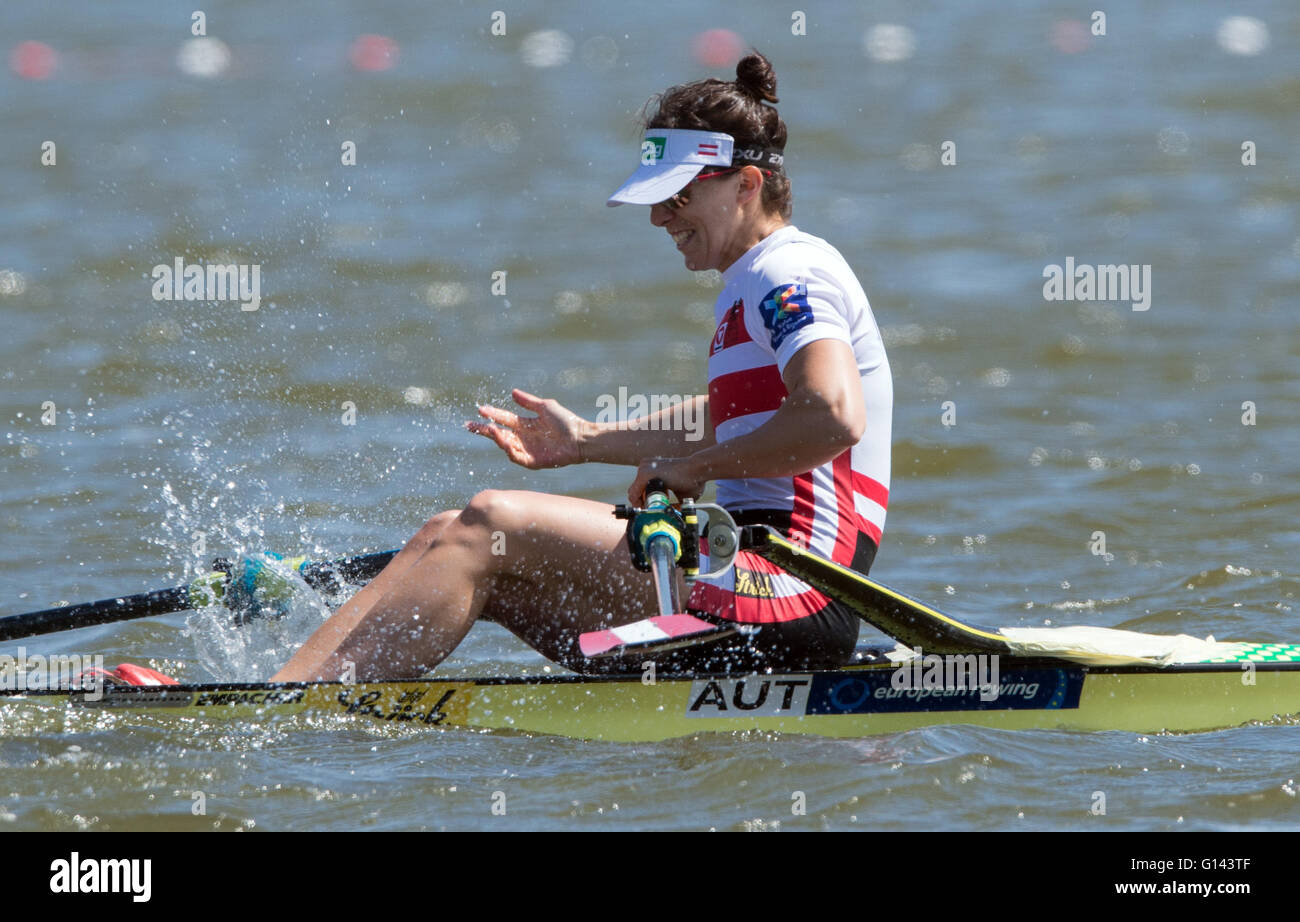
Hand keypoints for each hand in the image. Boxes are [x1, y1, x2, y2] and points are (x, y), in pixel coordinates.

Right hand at [466, 389, 586, 468]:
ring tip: (492, 430)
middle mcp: (523, 437)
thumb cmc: (566, 421)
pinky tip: (506, 443)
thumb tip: (512, 392)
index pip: (503, 418)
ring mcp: (527, 450)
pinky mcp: (532, 461)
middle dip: (484, 430)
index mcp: (524, 424)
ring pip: (505, 445)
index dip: (492, 414)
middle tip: (470, 425)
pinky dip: (510, 451)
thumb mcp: (545, 407)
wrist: (580, 438)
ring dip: (497, 438)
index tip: (480, 409)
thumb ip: (528, 402)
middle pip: (498, 434)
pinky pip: (517, 458)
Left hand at [627, 457, 705, 504]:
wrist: (698, 469)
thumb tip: (671, 512)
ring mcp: (644, 469)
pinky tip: (652, 505)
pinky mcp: (645, 474)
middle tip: (657, 507)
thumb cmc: (693, 479)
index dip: (645, 501)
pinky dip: (640, 503)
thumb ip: (671, 500)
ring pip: (633, 493)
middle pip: (635, 491)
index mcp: (652, 469)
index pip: (639, 488)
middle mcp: (646, 466)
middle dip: (644, 503)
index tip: (655, 507)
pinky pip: (634, 494)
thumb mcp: (677, 490)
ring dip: (644, 504)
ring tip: (658, 505)